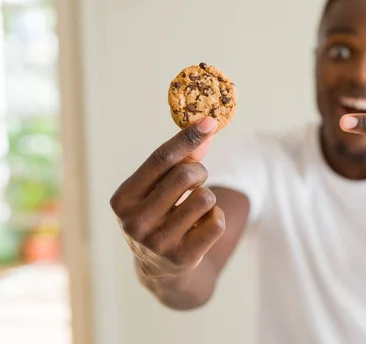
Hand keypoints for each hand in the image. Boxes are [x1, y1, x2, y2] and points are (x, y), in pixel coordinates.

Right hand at [110, 117, 224, 278]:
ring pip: (205, 197)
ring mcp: (157, 243)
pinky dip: (216, 218)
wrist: (161, 269)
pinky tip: (201, 227)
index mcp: (123, 199)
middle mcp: (135, 222)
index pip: (160, 159)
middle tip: (196, 180)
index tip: (210, 121)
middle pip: (185, 175)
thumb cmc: (160, 215)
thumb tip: (207, 128)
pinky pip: (217, 222)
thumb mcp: (158, 189)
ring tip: (195, 208)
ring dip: (208, 197)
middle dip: (199, 171)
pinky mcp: (182, 258)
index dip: (187, 138)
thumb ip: (181, 159)